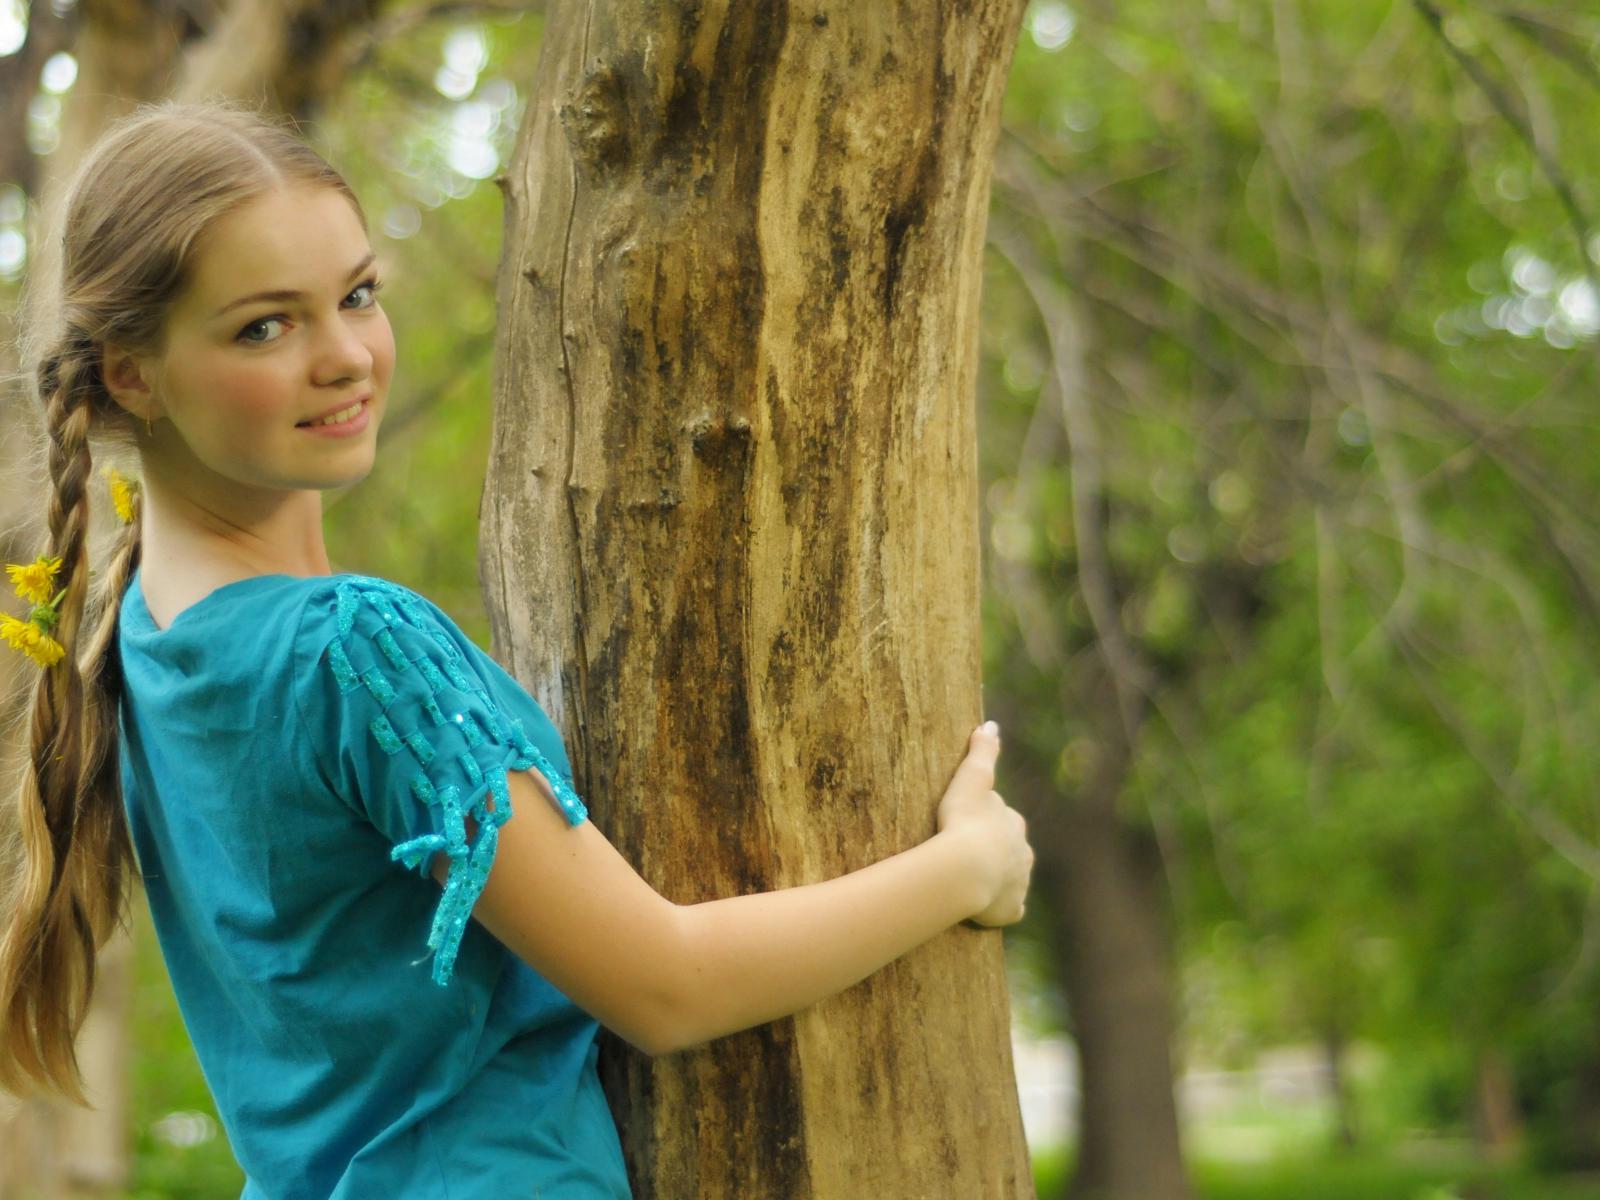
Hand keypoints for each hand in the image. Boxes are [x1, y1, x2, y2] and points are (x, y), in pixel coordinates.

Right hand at [935, 722, 1034, 926]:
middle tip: (968, 853)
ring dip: (998, 878)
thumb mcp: (971, 778)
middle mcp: (1023, 853)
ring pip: (1012, 878)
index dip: (987, 820)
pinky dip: (1001, 908)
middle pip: (1012, 849)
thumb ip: (983, 752)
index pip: (1004, 818)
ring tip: (973, 881)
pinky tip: (985, 909)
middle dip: (997, 850)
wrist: (965, 868)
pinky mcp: (1010, 909)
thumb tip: (991, 724)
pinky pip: (1008, 909)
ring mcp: (1018, 883)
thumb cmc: (963, 821)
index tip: (967, 823)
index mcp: (1014, 823)